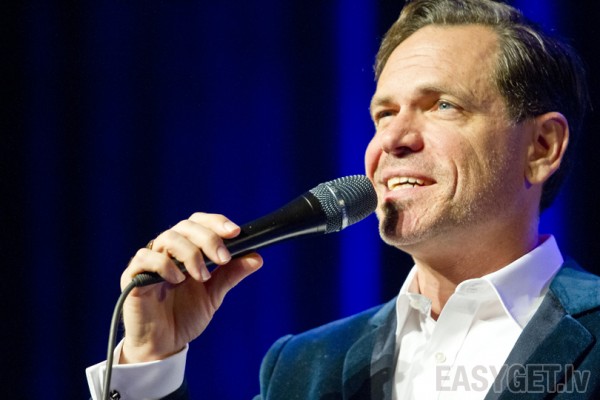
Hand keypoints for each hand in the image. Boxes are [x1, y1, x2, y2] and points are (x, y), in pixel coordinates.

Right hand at [119, 212, 262, 363]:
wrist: (163, 344)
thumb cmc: (185, 316)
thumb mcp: (214, 294)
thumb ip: (231, 274)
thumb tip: (257, 257)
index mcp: (187, 250)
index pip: (199, 223)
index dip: (216, 223)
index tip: (235, 232)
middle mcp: (167, 250)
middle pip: (186, 226)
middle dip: (208, 239)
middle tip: (223, 259)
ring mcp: (149, 261)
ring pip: (168, 238)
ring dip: (190, 254)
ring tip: (202, 277)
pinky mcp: (133, 275)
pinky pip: (145, 257)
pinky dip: (164, 264)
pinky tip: (177, 279)